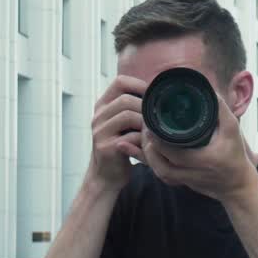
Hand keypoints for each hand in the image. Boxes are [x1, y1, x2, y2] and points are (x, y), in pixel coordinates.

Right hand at [85, 75, 148, 190]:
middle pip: (125, 99)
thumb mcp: (123, 123)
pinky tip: (149, 145)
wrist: (107, 175)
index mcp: (103, 106)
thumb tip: (159, 91)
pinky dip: (144, 140)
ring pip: (127, 115)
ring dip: (146, 123)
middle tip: (158, 118)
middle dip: (146, 108)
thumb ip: (133, 108)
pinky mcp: (105, 147)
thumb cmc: (122, 147)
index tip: (153, 96)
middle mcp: (98, 116)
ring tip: (154, 131)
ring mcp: (99, 132)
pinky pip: (130, 137)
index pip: (120, 82)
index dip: (139, 85)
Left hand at [142, 94, 257, 202]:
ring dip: (148, 157)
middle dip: (149, 145)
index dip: (158, 139)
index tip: (151, 124)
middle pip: (160, 162)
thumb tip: (211, 92)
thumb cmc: (236, 157)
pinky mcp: (182, 184)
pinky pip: (162, 176)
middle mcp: (191, 173)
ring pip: (158, 172)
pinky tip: (151, 152)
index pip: (172, 152)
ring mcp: (185, 181)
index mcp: (203, 160)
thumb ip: (223, 112)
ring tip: (146, 139)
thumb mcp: (233, 132)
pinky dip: (154, 165)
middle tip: (146, 128)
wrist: (237, 185)